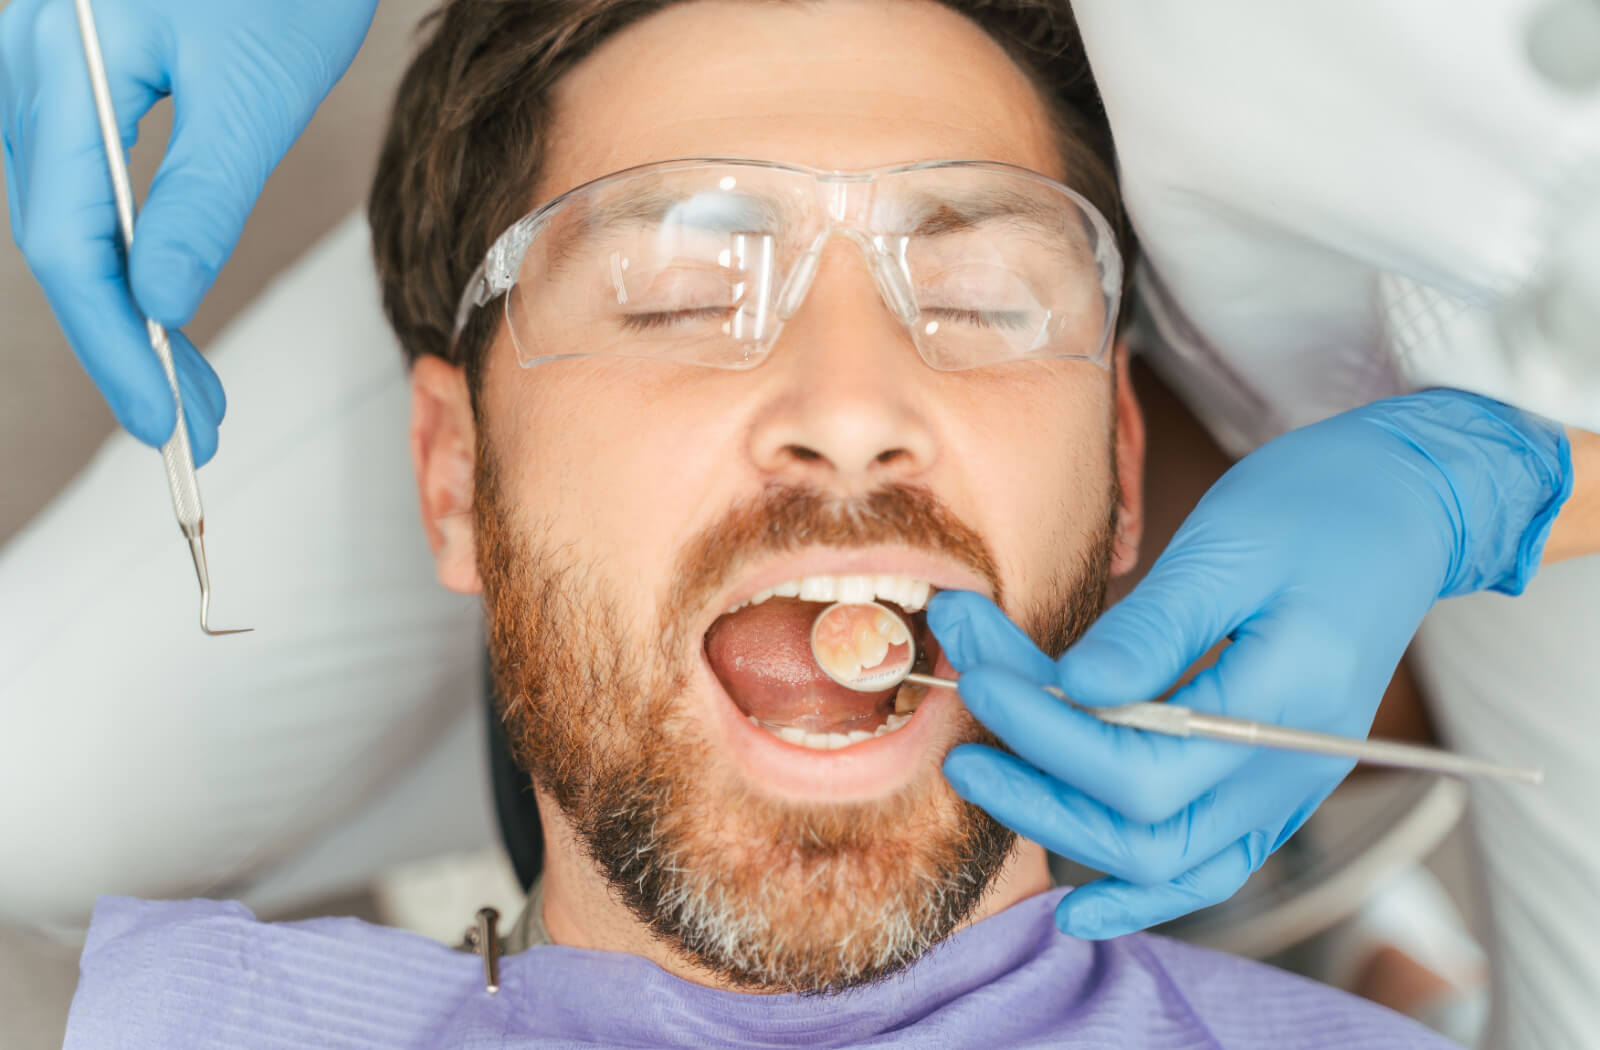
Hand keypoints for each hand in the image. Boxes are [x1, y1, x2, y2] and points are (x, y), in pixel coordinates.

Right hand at [2, 0, 377, 460]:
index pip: (68, 244)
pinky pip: (82, 167)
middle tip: (196, 415)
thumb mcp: (252, 94)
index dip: (114, 346)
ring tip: (190, 373)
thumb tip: (155, 306)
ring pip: (69, 207)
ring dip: (126, 297)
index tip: (165, 421)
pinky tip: (161, 288)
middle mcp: (26, 62)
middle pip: (60, 232)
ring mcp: (43, 60)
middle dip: (127, 337)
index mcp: (55, 67)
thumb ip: (198, 202)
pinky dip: (125, 239)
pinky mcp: (75, 60)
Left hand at [930, 389, 1570, 938]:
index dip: (1041, 730)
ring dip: (1063, 827)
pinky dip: (1139, 889)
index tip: (976, 674)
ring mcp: (1283, 786)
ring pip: (1164, 861)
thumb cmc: (1319, 509)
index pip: (1136, 763)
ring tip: (982, 771)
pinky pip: (1203, 863)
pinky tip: (1077, 904)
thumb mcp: (1229, 547)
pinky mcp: (1268, 782)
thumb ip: (1152, 629)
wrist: (1406, 511)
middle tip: (957, 734)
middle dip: (1032, 788)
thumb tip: (1073, 690)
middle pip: (1140, 831)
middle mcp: (1287, 768)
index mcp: (1281, 703)